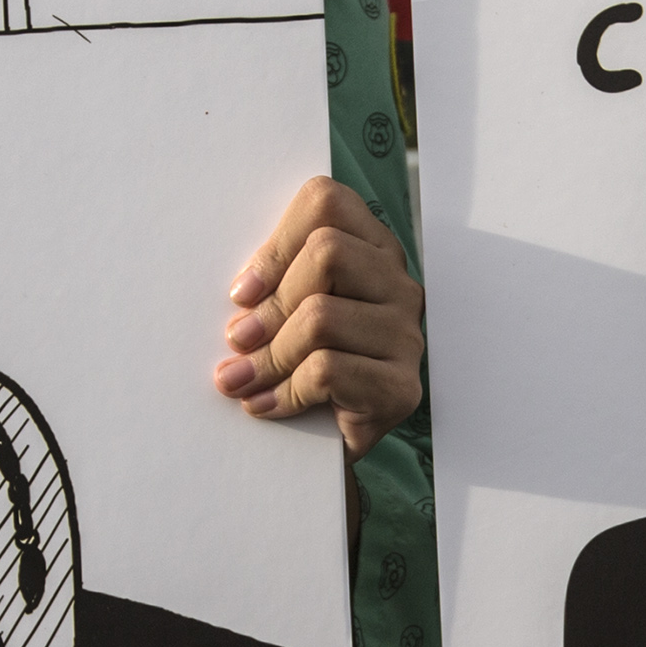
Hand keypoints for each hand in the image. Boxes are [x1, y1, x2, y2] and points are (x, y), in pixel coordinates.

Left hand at [219, 177, 425, 458]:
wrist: (326, 443)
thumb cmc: (301, 365)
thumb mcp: (284, 309)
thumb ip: (272, 283)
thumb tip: (242, 295)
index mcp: (371, 248)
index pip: (328, 202)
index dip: (276, 243)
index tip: (243, 291)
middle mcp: (399, 284)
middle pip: (327, 252)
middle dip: (271, 303)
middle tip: (238, 340)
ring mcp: (407, 335)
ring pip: (322, 316)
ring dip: (268, 355)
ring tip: (241, 380)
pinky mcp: (402, 387)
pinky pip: (328, 370)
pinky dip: (285, 390)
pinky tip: (266, 404)